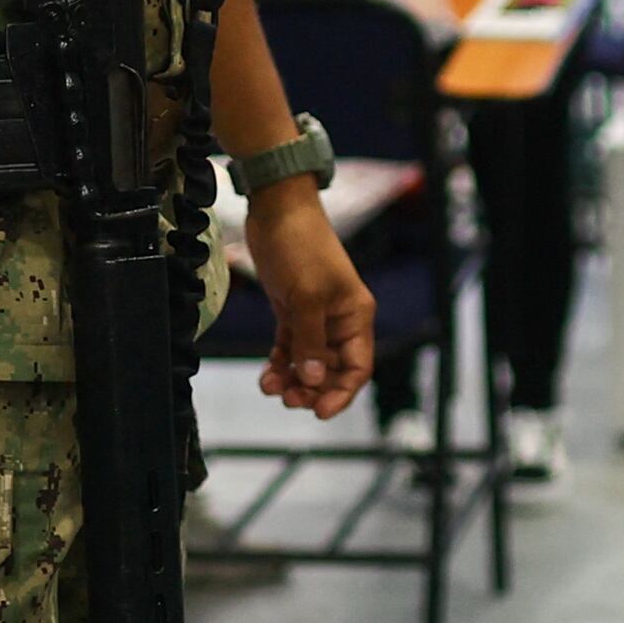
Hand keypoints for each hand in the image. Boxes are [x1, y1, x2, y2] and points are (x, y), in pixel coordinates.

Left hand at [242, 184, 373, 417]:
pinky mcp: (292, 311)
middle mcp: (339, 321)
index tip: (319, 412)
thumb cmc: (300, 247)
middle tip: (289, 399)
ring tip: (271, 388)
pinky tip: (266, 377)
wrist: (277, 210)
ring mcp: (315, 317)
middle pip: (331, 370)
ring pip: (308, 363)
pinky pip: (290, 348)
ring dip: (292, 380)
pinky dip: (279, 364)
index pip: (357, 367)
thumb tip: (312, 381)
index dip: (341, 393)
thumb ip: (310, 342)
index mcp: (355, 316)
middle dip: (311, 389)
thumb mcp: (306, 297)